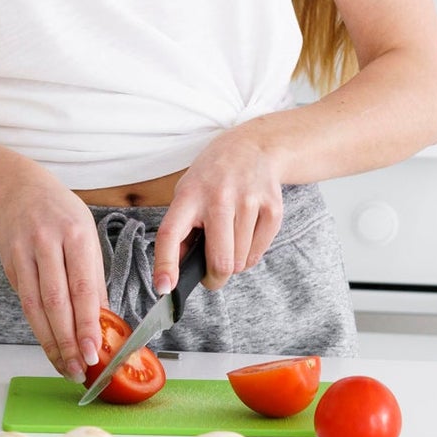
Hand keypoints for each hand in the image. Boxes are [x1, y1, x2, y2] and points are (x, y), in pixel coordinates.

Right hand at [0, 166, 106, 383]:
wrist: (18, 191)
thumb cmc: (61, 216)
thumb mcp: (87, 236)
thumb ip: (94, 279)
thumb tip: (106, 324)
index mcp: (75, 234)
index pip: (82, 287)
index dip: (86, 324)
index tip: (93, 352)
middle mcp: (46, 242)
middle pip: (55, 301)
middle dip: (67, 341)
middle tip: (79, 369)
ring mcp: (22, 252)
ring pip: (34, 306)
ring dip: (49, 341)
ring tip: (64, 366)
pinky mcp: (8, 263)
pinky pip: (24, 300)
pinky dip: (37, 326)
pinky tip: (50, 343)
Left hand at [153, 124, 283, 294]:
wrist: (253, 147)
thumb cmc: (213, 175)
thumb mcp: (187, 191)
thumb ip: (181, 228)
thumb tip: (174, 270)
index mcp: (189, 195)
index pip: (171, 234)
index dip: (165, 265)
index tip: (164, 288)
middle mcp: (219, 198)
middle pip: (220, 261)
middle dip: (214, 277)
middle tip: (210, 274)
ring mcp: (248, 202)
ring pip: (240, 262)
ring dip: (233, 262)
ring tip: (228, 239)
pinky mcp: (273, 209)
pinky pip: (258, 254)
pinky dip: (249, 255)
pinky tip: (244, 233)